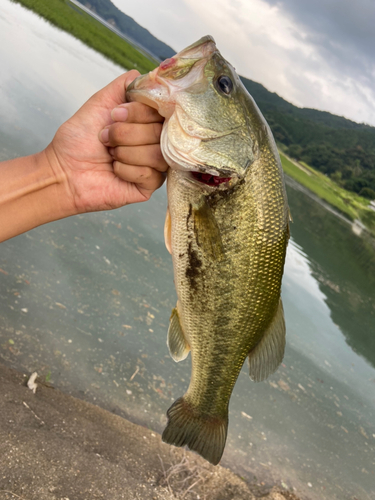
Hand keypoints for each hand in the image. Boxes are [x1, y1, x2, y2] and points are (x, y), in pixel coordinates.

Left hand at [47, 70, 167, 213]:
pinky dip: (126, 169)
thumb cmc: (80, 139)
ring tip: (110, 155)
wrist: (64, 169)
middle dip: (126, 134)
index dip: (138, 112)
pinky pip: (151, 173)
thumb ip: (127, 85)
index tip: (114, 115)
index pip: (162, 110)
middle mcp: (156, 141)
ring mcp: (155, 164)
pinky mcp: (150, 185)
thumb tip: (153, 75)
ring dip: (126, 152)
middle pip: (160, 132)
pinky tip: (114, 170)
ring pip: (158, 153)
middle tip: (105, 138)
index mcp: (147, 121)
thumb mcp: (102, 102)